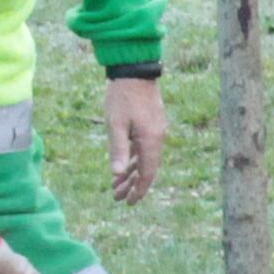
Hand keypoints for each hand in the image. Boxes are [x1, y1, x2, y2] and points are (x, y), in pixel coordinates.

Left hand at [103, 75, 167, 203]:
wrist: (135, 71)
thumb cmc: (122, 97)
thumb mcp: (116, 124)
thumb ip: (117, 149)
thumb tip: (116, 173)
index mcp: (150, 140)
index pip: (147, 173)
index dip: (138, 190)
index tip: (129, 203)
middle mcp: (157, 139)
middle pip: (147, 169)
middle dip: (132, 186)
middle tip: (117, 198)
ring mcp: (155, 131)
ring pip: (145, 160)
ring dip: (131, 173)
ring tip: (117, 186)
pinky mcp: (151, 125)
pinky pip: (144, 149)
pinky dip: (133, 160)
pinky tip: (123, 166)